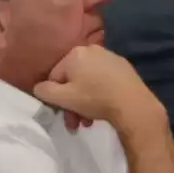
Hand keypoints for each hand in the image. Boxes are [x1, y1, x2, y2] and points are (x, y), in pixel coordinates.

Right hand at [33, 45, 163, 128]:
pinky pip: (103, 80)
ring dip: (84, 102)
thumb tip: (39, 87)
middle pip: (72, 80)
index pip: (55, 77)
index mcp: (75, 53)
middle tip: (77, 122)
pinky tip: (103, 108)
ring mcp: (110, 57)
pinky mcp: (123, 67)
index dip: (56, 98)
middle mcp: (91, 49)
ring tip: (89, 120)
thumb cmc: (95, 99)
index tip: (64, 114)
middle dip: (72, 103)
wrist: (134, 105)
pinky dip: (99, 94)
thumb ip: (44, 91)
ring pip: (87, 81)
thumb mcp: (63, 98)